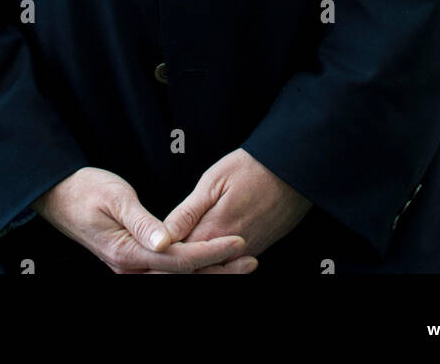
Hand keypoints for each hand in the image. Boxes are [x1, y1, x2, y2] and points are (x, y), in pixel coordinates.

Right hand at [32, 166, 255, 273]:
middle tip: (251, 260)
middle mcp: (131, 268)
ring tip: (240, 264)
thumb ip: (142, 221)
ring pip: (177, 276)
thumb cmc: (86, 190)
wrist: (59, 195)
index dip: (211, 252)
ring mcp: (132, 268)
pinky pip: (168, 270)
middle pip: (183, 276)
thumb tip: (166, 241)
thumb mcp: (115, 197)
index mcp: (128, 254)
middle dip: (219, 270)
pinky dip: (192, 267)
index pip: (180, 260)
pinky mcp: (134, 261)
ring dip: (209, 271)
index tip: (238, 242)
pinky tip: (210, 262)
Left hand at [137, 149, 312, 273]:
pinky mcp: (258, 248)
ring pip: (214, 270)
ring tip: (177, 260)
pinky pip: (231, 266)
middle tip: (156, 262)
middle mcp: (229, 249)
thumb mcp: (213, 181)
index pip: (179, 257)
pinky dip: (216, 265)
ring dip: (196, 266)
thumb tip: (162, 235)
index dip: (162, 257)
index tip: (146, 252)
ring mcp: (246, 251)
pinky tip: (204, 258)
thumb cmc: (252, 167)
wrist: (293, 168)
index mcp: (213, 231)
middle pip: (196, 270)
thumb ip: (187, 213)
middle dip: (175, 267)